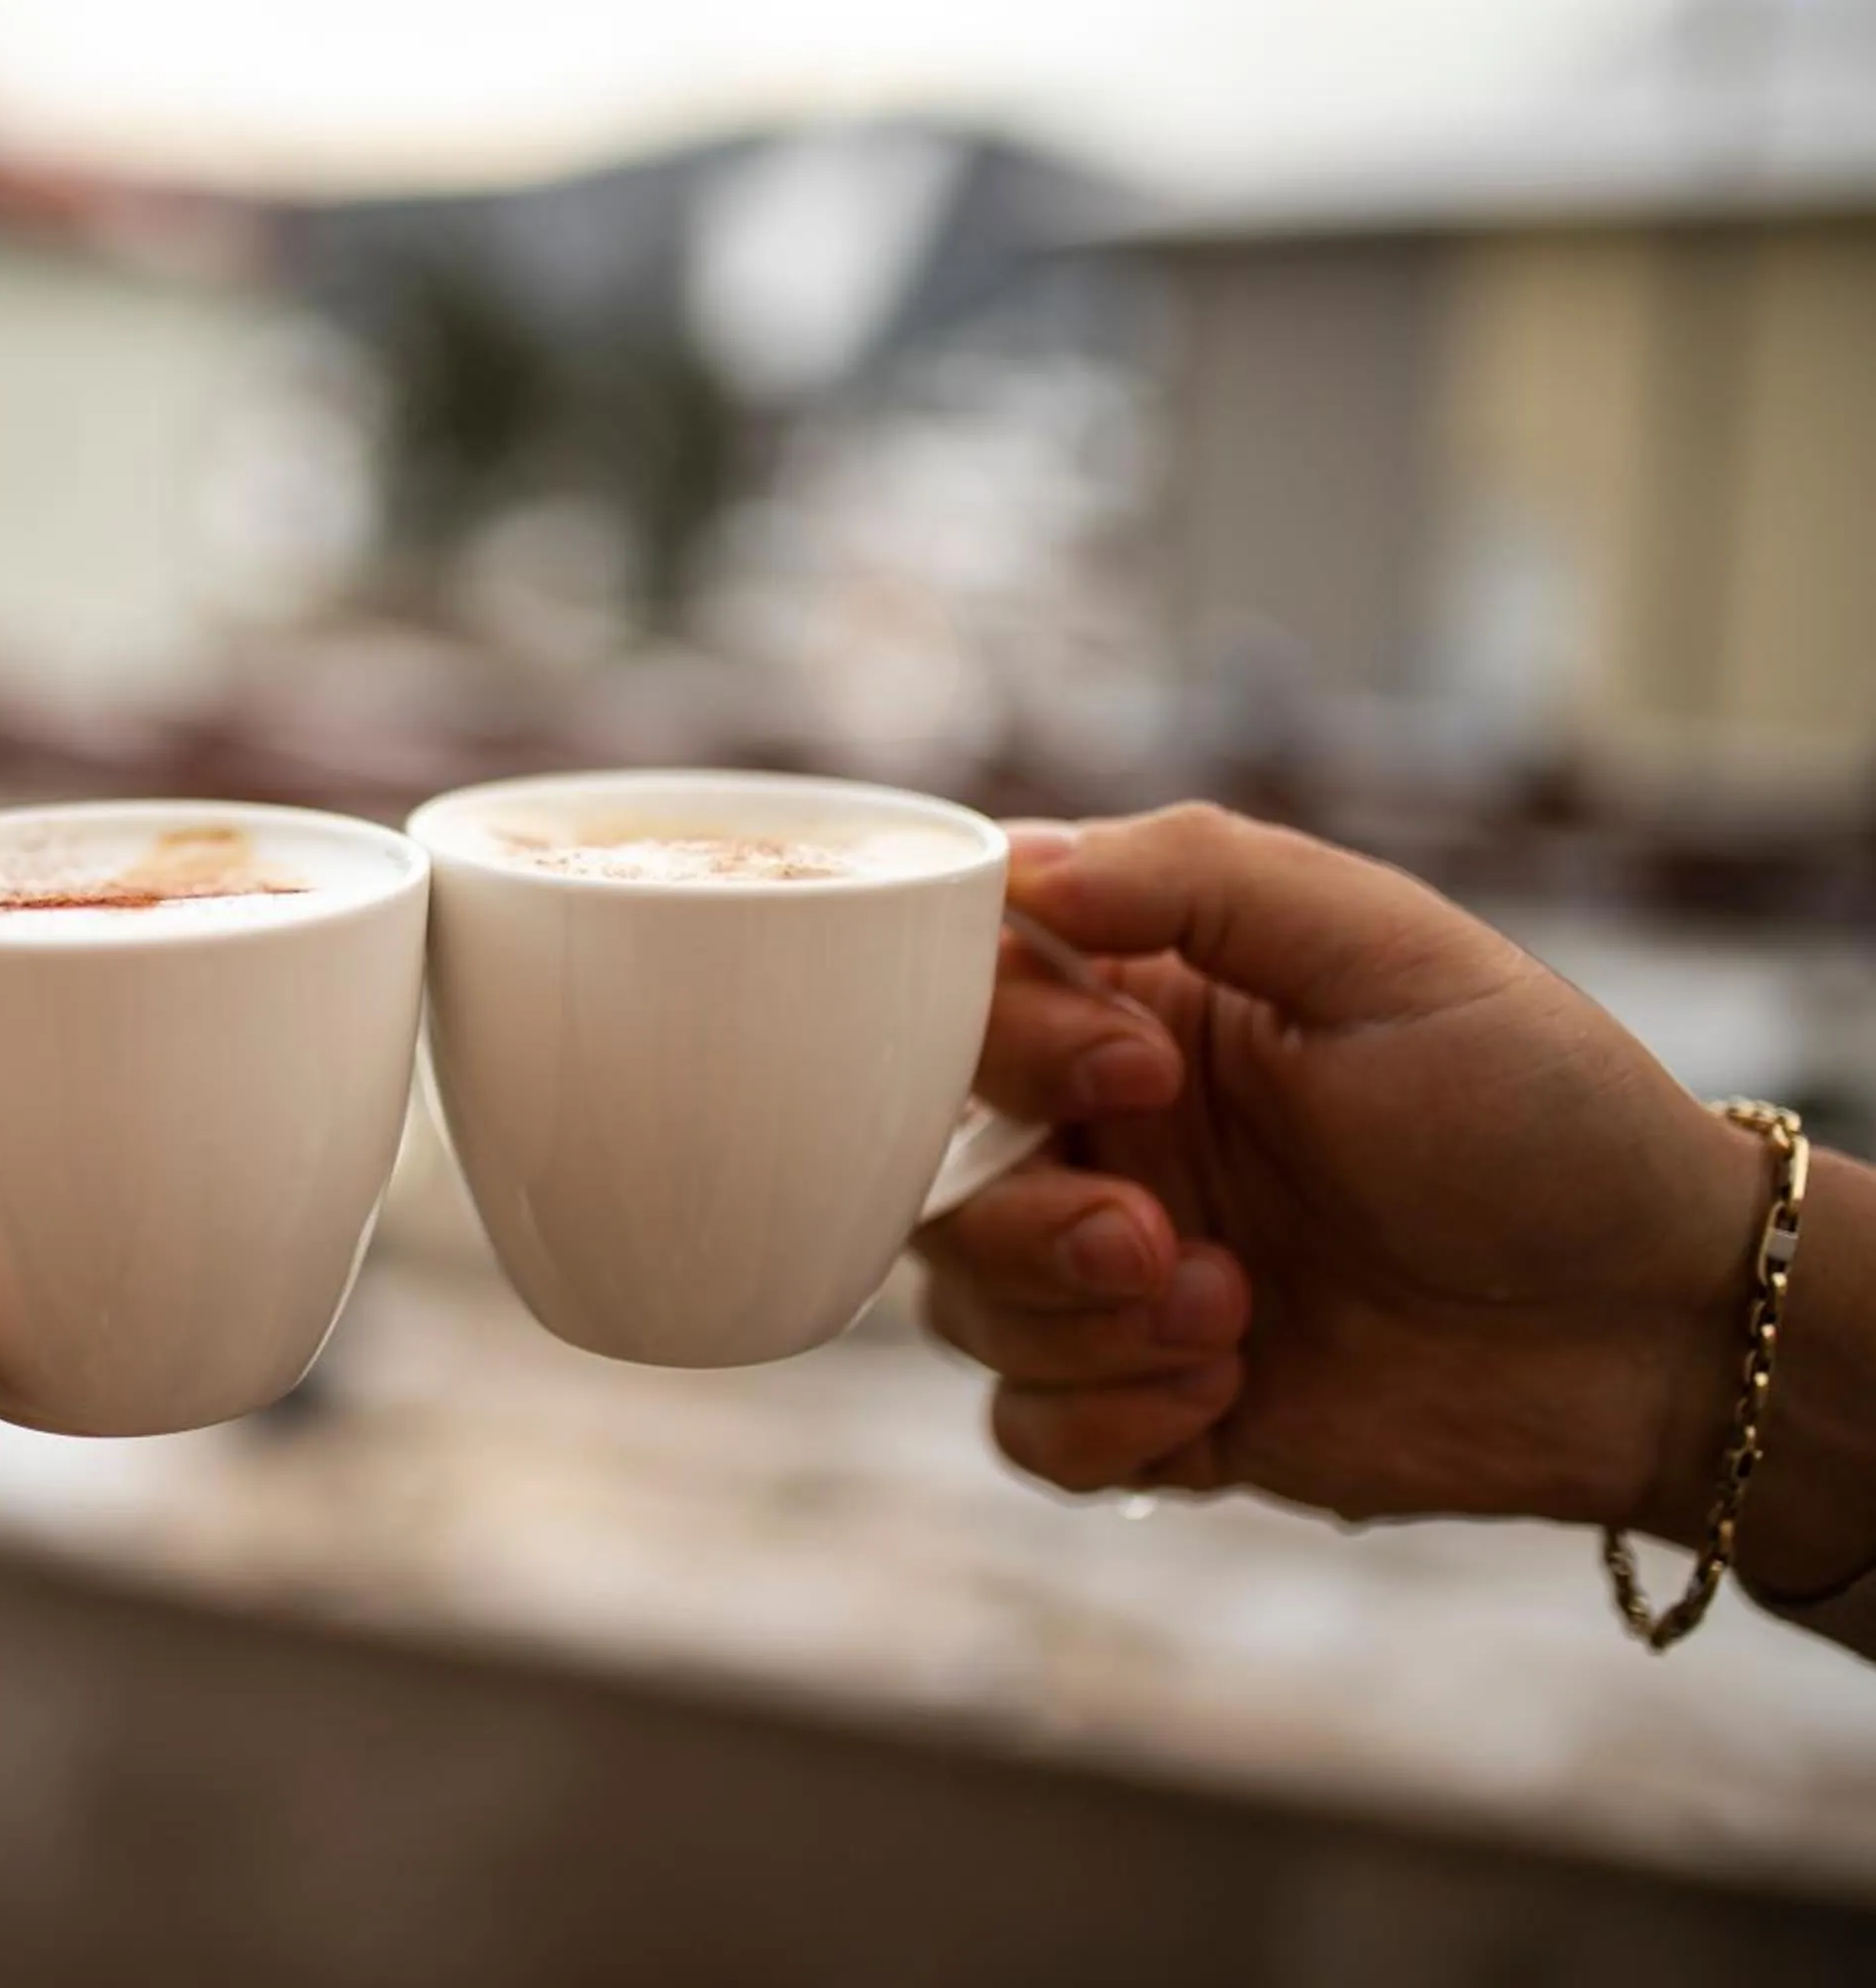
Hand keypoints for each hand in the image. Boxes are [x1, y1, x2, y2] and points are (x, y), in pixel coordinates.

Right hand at [918, 804, 1871, 1590]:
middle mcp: (1103, 1136)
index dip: (1002, 1047)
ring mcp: (1114, 1274)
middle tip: (1155, 1238)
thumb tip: (1017, 863)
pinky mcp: (1143, 1402)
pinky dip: (1101, 1423)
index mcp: (1136, 1006)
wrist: (1652, 1333)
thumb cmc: (1543, 1113)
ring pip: (959, 1304)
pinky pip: (1021, 1426)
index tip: (1138, 1076)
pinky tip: (1226, 1398)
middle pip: (924, 1170)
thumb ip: (1202, 876)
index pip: (958, 997)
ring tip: (1235, 1317)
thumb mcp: (1392, 950)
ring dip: (1080, 1327)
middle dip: (1026, 1220)